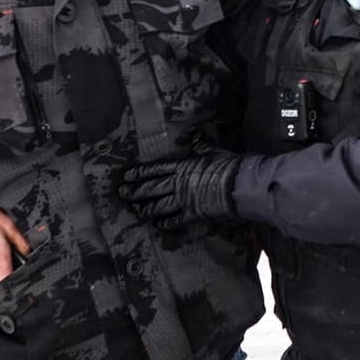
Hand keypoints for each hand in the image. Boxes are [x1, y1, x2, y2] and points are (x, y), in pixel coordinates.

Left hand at [119, 149, 242, 228]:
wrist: (237, 184)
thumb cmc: (226, 165)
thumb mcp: (212, 151)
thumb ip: (200, 145)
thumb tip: (195, 135)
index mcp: (182, 167)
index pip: (156, 170)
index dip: (140, 173)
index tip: (127, 176)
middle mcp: (178, 184)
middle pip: (152, 188)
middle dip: (135, 191)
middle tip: (122, 193)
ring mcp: (183, 199)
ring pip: (158, 205)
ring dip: (145, 208)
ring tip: (134, 210)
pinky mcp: (192, 214)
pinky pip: (175, 220)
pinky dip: (166, 223)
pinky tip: (157, 225)